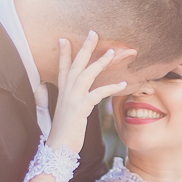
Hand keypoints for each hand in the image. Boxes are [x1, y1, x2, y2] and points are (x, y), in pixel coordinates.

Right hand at [46, 31, 134, 153]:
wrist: (58, 149)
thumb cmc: (63, 133)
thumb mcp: (64, 114)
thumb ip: (68, 103)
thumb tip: (70, 99)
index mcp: (62, 92)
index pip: (63, 68)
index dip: (63, 53)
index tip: (63, 38)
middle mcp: (66, 92)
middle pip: (76, 64)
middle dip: (85, 48)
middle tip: (93, 32)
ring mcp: (72, 99)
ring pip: (87, 74)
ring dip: (100, 62)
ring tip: (113, 52)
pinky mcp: (80, 108)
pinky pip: (97, 94)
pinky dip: (110, 89)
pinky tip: (123, 85)